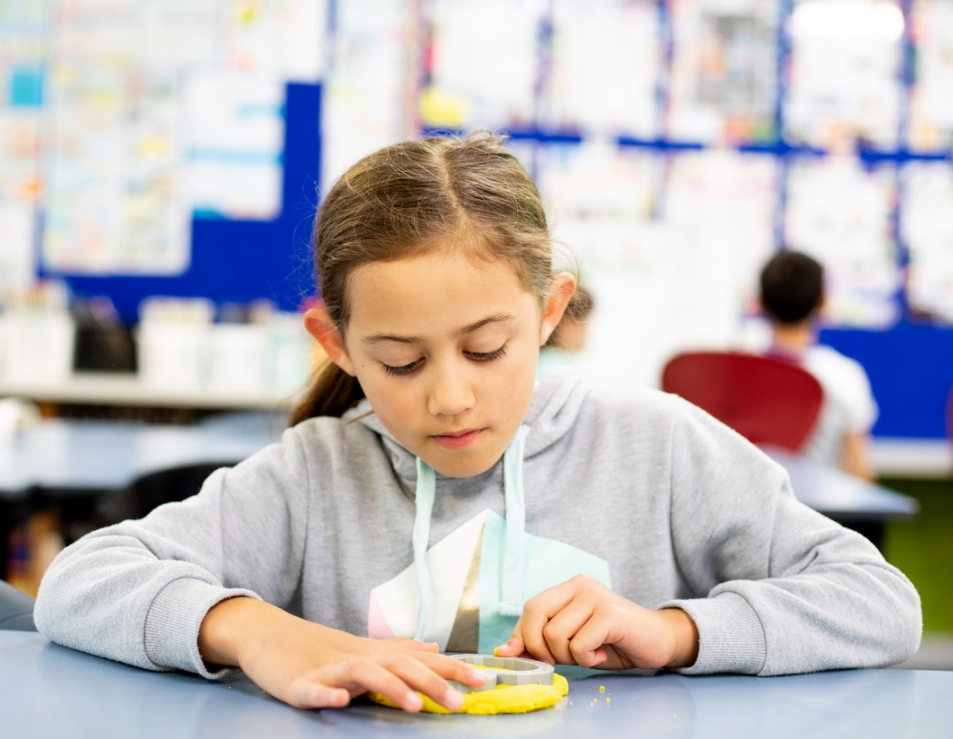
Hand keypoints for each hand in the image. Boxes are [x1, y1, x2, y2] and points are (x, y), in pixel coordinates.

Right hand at [198, 597, 486, 711]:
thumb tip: (435, 647)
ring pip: (365, 676)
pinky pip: (315, 690)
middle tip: (460, 703)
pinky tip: (338, 700)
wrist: (270, 637)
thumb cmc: (320, 649)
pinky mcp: (301, 684)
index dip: (455, 670)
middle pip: (401, 666)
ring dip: (391, 689)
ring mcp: (330, 670)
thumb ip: (400, 650)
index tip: (487, 681)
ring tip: (415, 706)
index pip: (422, 661)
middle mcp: (359, 658)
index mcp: (377, 655)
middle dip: (433, 684)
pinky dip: (326, 693)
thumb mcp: (365, 650)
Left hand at [494, 575, 698, 669]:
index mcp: (568, 588)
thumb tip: (503, 651)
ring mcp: (595, 596)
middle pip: (534, 615)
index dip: (522, 637)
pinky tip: (603, 653)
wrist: (658, 641)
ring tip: (590, 652)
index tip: (525, 657)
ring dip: (569, 657)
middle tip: (562, 659)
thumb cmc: (612, 641)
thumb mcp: (571, 642)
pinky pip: (579, 645)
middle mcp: (579, 585)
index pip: (529, 609)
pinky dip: (588, 659)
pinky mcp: (609, 613)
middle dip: (540, 648)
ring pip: (555, 635)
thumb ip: (539, 642)